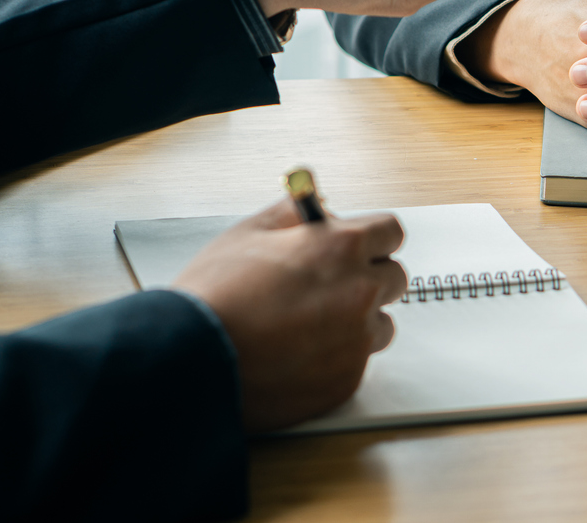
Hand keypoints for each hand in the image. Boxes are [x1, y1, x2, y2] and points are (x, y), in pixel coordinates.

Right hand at [173, 199, 407, 432]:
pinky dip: (335, 357)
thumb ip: (293, 214)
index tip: (358, 245)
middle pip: (394, 278)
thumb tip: (316, 207)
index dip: (371, 238)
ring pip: (380, 324)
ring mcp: (357, 340)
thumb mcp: (249, 233)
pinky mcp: (347, 380)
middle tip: (329, 285)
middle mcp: (360, 292)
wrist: (192, 359)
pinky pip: (357, 362)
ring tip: (308, 325)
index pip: (391, 232)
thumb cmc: (215, 295)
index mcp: (342, 248)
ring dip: (358, 321)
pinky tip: (296, 354)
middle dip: (368, 277)